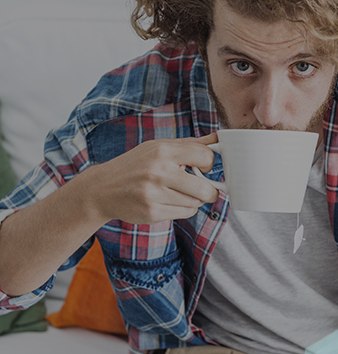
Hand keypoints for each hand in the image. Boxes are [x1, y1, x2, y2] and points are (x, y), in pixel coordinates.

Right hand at [86, 134, 219, 223]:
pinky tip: (170, 202)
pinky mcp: (152, 213)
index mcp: (162, 151)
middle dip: (210, 191)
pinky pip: (185, 213)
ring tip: (180, 193)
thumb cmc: (136, 165)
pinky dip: (184, 209)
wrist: (103, 189)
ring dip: (194, 200)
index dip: (210, 163)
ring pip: (196, 203)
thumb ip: (189, 145)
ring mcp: (154, 194)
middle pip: (204, 188)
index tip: (204, 167)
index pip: (205, 156)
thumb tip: (219, 139)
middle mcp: (158, 172)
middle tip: (205, 189)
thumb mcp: (158, 147)